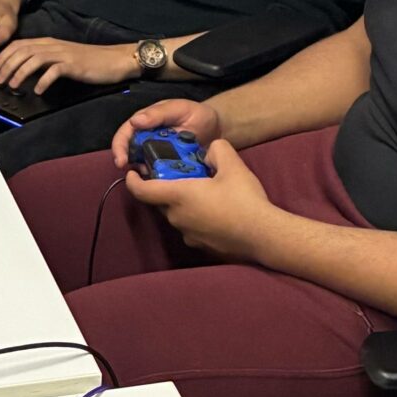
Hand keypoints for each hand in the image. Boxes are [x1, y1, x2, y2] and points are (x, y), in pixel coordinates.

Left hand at [0, 37, 135, 94]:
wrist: (114, 59)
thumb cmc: (89, 62)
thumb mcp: (62, 57)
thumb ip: (45, 60)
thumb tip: (24, 70)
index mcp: (49, 42)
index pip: (19, 44)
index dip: (3, 56)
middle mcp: (53, 45)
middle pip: (23, 51)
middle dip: (6, 65)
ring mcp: (64, 54)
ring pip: (34, 59)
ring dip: (20, 72)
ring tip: (12, 85)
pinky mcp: (74, 65)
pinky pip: (54, 71)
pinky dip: (43, 81)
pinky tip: (38, 91)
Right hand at [110, 95, 223, 169]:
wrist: (217, 128)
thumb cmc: (197, 114)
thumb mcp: (179, 108)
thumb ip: (158, 113)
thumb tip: (135, 121)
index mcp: (145, 122)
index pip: (125, 134)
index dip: (119, 147)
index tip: (121, 161)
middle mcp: (146, 139)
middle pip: (129, 152)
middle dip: (128, 164)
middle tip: (133, 174)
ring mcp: (156, 154)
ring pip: (140, 166)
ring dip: (141, 173)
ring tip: (150, 177)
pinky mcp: (167, 167)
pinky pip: (157, 175)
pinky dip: (156, 180)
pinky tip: (161, 182)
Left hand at [125, 139, 276, 262]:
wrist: (263, 235)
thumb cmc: (244, 200)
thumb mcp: (233, 164)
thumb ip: (217, 149)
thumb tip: (210, 151)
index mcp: (178, 196)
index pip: (142, 191)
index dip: (133, 181)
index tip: (133, 173)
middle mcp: (177, 218)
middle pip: (160, 202)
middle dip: (165, 188)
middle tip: (180, 176)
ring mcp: (188, 235)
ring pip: (177, 215)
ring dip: (182, 204)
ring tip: (203, 193)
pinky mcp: (201, 246)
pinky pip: (191, 228)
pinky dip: (196, 218)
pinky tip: (216, 212)